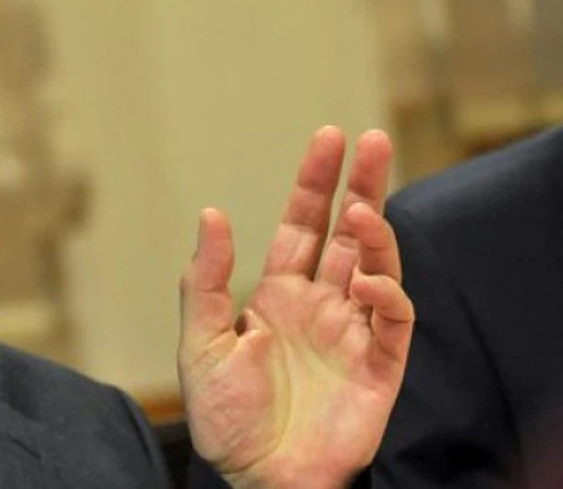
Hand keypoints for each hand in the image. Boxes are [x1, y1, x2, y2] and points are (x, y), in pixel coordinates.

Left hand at [177, 127, 413, 488]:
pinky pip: (394, 322)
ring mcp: (351, 333)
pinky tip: (368, 282)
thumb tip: (211, 213)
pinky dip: (388, 297)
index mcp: (277, 295)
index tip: (329, 139)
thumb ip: (206, 281)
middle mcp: (319, 305)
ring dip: (376, 236)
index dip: (315, 184)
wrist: (256, 478)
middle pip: (349, 234)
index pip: (302, 226)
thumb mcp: (201, 343)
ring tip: (363, 209)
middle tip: (374, 140)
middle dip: (362, 187)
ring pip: (378, 267)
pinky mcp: (379, 367)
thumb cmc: (224, 417)